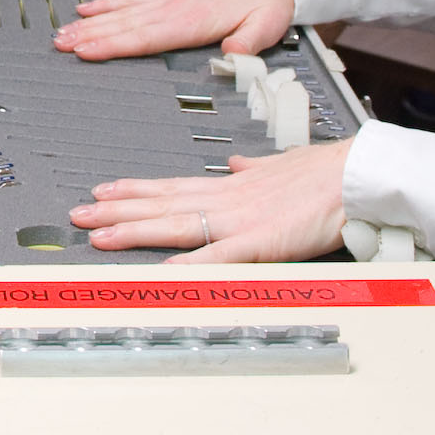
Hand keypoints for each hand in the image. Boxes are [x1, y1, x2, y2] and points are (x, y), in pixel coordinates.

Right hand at [51, 0, 293, 61]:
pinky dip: (106, 5)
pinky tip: (87, 8)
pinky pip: (129, 1)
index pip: (146, 37)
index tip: (87, 51)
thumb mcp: (266, 26)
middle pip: (123, 24)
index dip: (113, 45)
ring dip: (90, 23)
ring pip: (120, 13)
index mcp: (192, 20)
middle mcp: (173, 8)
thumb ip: (247, 43)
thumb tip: (231, 56)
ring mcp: (166, 1)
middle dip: (89, 35)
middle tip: (60, 45)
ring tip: (63, 33)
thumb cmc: (265, 1)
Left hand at [70, 142, 351, 263]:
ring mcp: (239, 220)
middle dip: (116, 211)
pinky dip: (188, 263)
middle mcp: (226, 199)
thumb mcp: (280, 164)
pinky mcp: (260, 241)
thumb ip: (254, 169)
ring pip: (175, 224)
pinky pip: (216, 256)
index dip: (134, 190)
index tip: (103, 190)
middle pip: (160, 204)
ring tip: (98, 234)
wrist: (356, 175)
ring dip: (133, 230)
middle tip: (78, 214)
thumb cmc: (326, 172)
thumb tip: (235, 164)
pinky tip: (161, 270)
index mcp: (231, 185)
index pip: (171, 186)